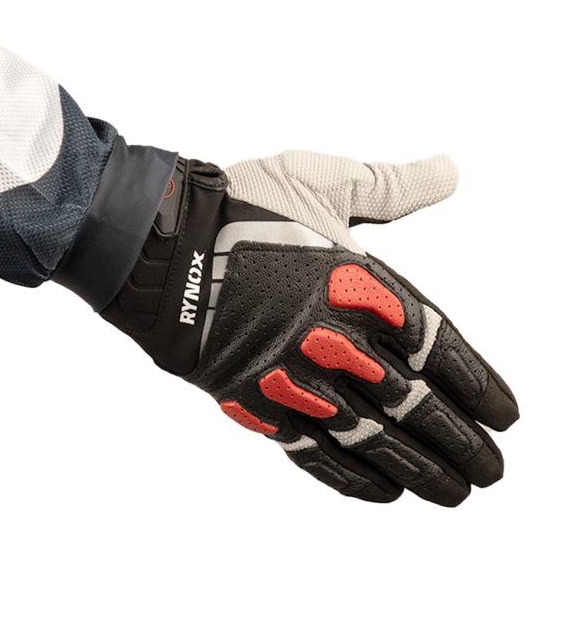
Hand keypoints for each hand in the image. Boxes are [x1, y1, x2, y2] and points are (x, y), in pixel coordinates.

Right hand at [99, 152, 517, 505]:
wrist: (159, 246)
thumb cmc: (239, 208)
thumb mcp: (319, 179)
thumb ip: (390, 185)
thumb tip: (449, 170)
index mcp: (356, 285)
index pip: (437, 347)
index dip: (477, 385)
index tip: (504, 413)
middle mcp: (333, 338)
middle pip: (414, 404)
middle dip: (459, 440)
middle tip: (491, 469)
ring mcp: (293, 375)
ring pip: (370, 438)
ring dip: (419, 469)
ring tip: (454, 493)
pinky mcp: (255, 399)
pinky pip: (312, 449)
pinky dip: (350, 475)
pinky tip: (381, 491)